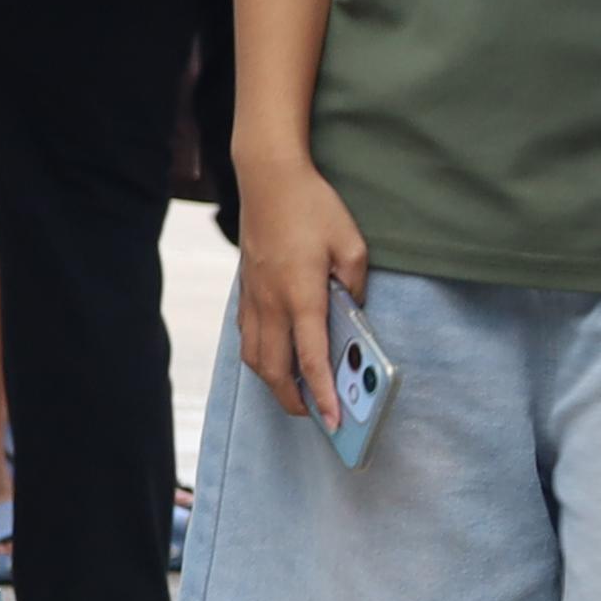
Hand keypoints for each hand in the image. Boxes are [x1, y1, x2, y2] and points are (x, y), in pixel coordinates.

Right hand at [237, 155, 369, 426]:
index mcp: (301, 295)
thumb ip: (356, 284)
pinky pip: (247, 336)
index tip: (333, 421)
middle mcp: (271, 303)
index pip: (311, 359)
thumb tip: (354, 311)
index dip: (322, 395)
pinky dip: (260, 357)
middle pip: (274, 370)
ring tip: (294, 392)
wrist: (268, 178)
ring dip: (273, 382)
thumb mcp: (352, 244)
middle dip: (293, 400)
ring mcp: (252, 297)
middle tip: (315, 415)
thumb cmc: (313, 207)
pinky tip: (276, 357)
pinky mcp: (244, 290)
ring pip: (254, 357)